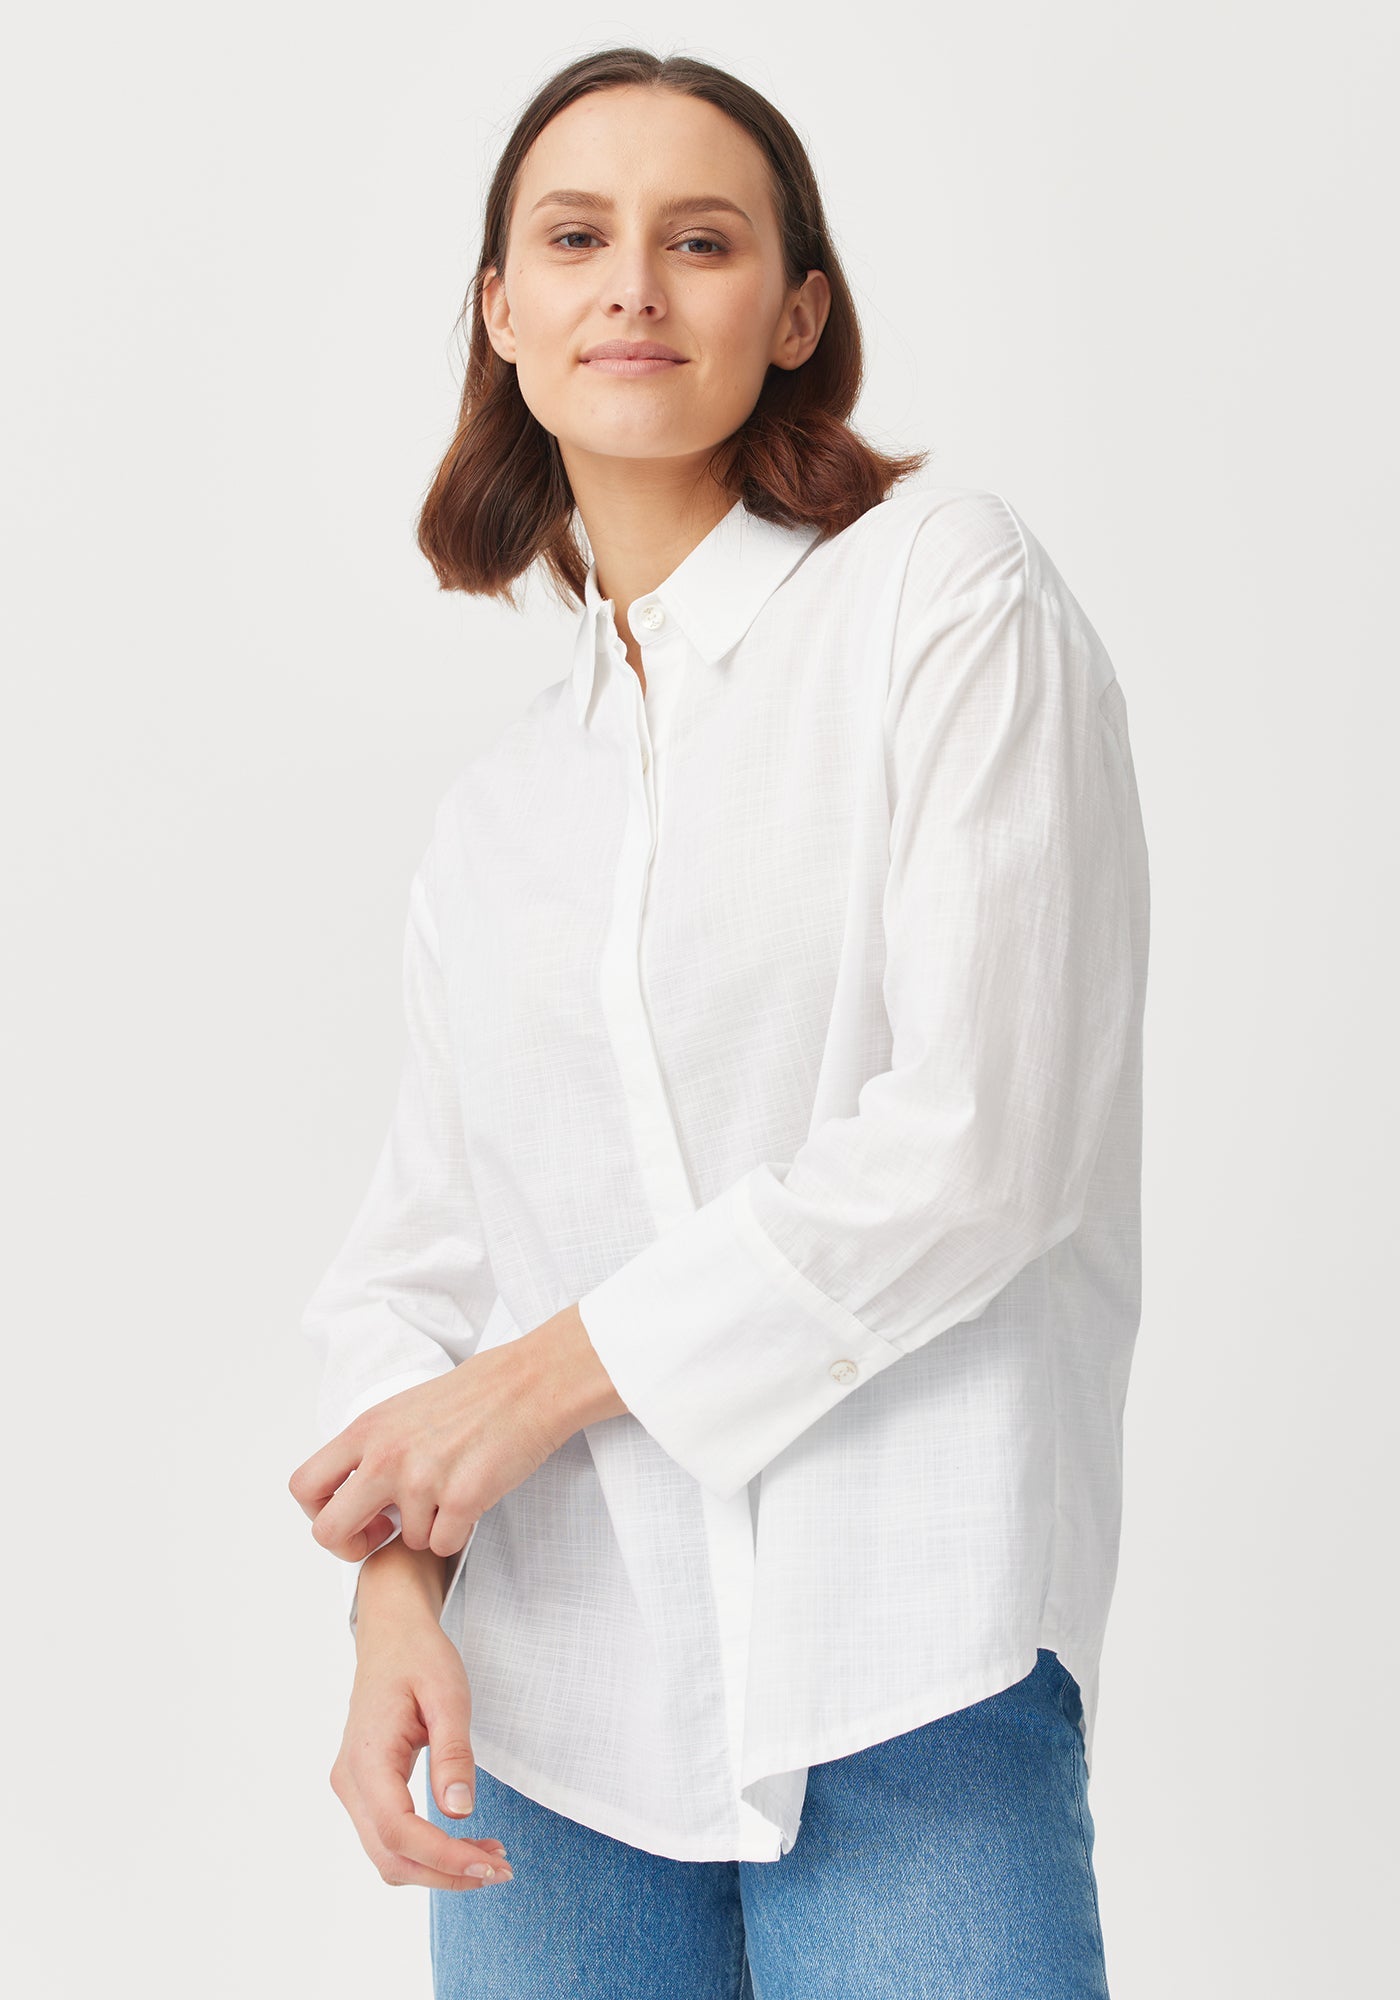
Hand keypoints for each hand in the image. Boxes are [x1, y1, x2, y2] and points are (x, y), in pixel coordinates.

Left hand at [288, 1305, 626, 1564]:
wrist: (530, 1383)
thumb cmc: (475, 1395)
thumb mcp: (402, 1411)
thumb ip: (373, 1449)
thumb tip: (356, 1491)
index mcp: (367, 1431)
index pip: (304, 1486)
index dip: (321, 1513)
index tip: (355, 1512)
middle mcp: (385, 1456)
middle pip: (328, 1531)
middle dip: (352, 1545)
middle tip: (383, 1533)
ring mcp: (422, 1479)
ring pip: (405, 1541)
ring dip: (429, 1528)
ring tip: (453, 1492)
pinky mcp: (461, 1498)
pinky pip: (443, 1545)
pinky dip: (458, 1533)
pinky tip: (473, 1500)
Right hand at [333, 1608, 512, 1889]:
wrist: (391, 1634)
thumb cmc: (419, 1656)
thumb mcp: (448, 1695)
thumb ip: (453, 1752)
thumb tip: (460, 1811)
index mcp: (366, 1757)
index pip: (398, 1831)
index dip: (444, 1857)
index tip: (490, 1865)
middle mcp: (350, 1781)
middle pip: (391, 1856)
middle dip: (446, 1873)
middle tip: (501, 1869)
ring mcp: (352, 1788)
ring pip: (388, 1855)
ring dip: (438, 1867)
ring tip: (489, 1858)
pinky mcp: (365, 1790)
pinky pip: (390, 1837)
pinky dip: (427, 1851)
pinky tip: (464, 1844)